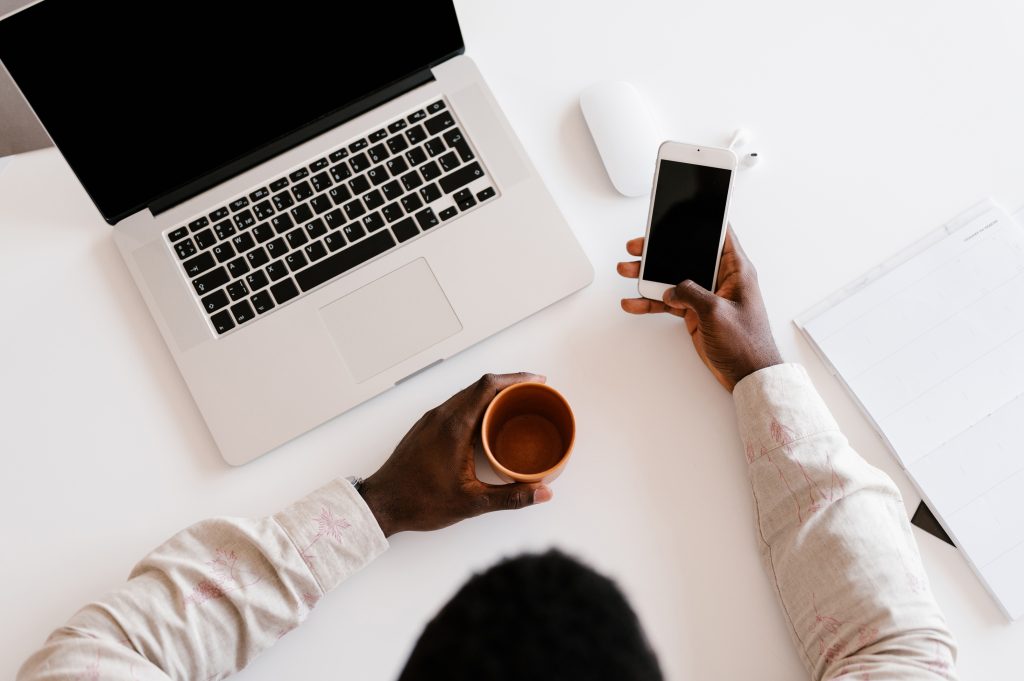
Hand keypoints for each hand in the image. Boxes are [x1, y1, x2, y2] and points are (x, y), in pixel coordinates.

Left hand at [360, 373, 553, 536]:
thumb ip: (510, 497)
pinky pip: (456, 405)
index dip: (516, 379)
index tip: (536, 382)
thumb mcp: (472, 503)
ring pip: (467, 394)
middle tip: (532, 394)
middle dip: (509, 384)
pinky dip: (476, 405)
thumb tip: (541, 492)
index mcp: (454, 426)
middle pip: (480, 385)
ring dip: (491, 394)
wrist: (381, 504)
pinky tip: (486, 422)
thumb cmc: (418, 501)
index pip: (488, 386)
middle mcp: (441, 416)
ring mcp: (431, 420)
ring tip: (514, 406)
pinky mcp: (425, 428)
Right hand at [617, 227, 782, 390]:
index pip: (720, 235)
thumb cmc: (747, 343)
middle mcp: (720, 279)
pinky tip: (633, 302)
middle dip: (661, 249)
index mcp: (736, 270)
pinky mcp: (694, 312)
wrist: (747, 374)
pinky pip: (668, 301)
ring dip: (649, 275)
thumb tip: (673, 289)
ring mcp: (705, 296)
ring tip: (627, 269)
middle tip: (639, 245)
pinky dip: (650, 302)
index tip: (683, 208)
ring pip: (672, 277)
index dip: (704, 220)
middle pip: (687, 254)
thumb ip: (691, 293)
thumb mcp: (717, 312)